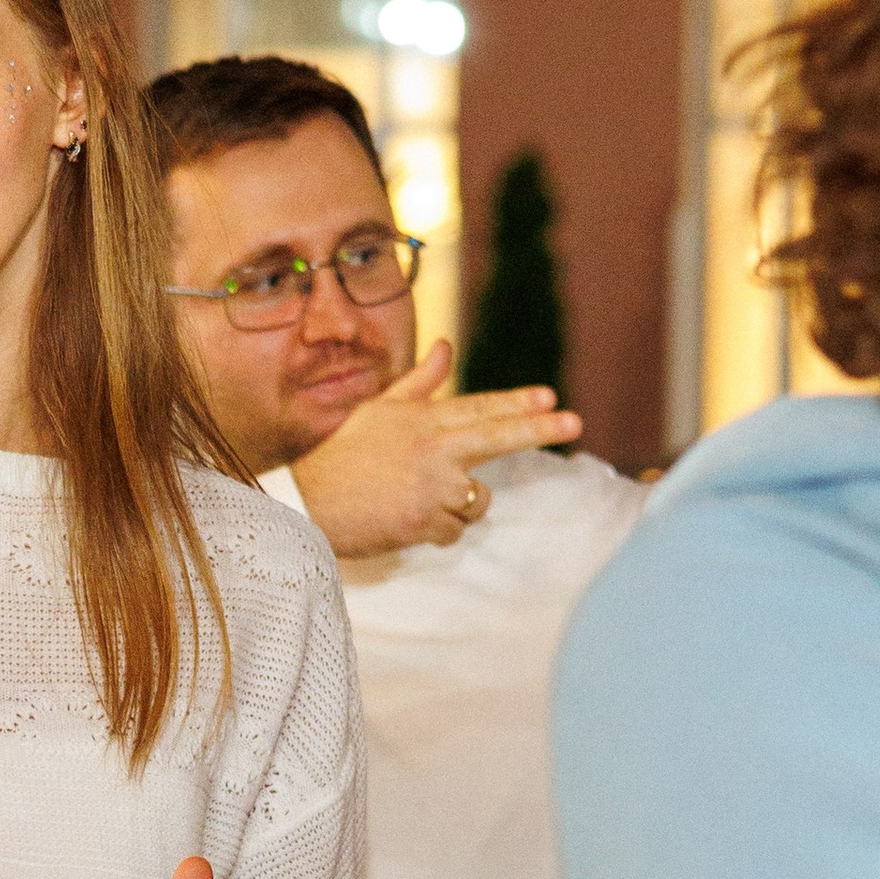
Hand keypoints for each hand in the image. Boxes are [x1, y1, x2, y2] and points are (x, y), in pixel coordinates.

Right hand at [290, 342, 580, 555]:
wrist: (305, 501)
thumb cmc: (339, 454)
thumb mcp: (378, 410)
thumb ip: (419, 382)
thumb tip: (445, 347)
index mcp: (422, 420)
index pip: (479, 408)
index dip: (517, 403)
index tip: (550, 398)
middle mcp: (433, 449)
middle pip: (497, 437)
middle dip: (539, 429)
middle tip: (574, 422)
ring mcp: (431, 487)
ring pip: (477, 500)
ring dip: (461, 504)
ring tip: (417, 500)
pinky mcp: (424, 521)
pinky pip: (453, 531)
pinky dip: (437, 530)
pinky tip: (408, 522)